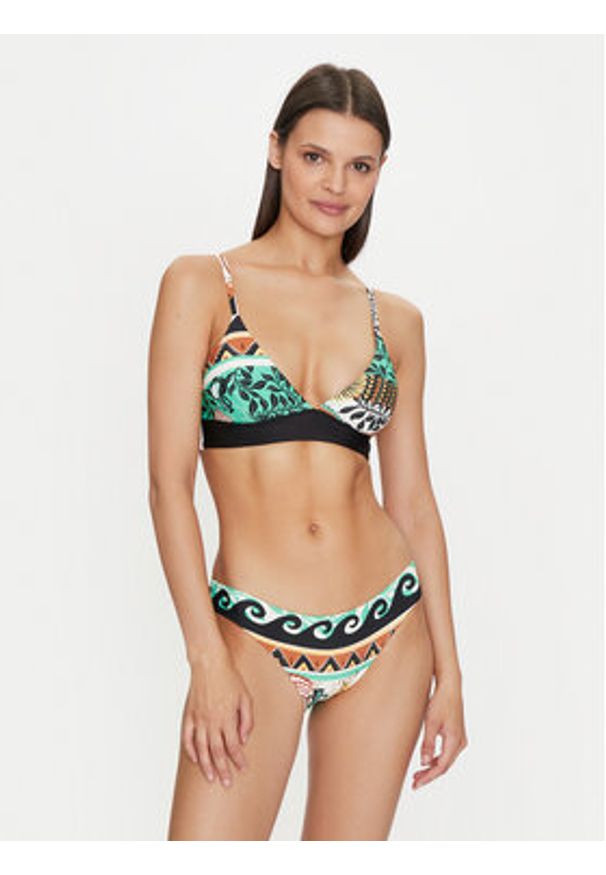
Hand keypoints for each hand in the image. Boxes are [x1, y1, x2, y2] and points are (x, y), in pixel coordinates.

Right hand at [181, 645, 254, 787]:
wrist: (209, 663)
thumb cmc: (230, 678)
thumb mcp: (246, 697)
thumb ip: (246, 720)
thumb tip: (243, 739)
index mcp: (227, 718)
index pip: (233, 746)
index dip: (238, 759)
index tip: (243, 769)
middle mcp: (212, 722)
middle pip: (217, 752)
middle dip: (223, 769)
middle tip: (227, 783)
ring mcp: (199, 720)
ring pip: (201, 749)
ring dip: (206, 765)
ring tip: (211, 778)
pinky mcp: (189, 715)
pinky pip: (187, 738)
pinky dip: (190, 750)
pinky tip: (195, 760)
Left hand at [412, 677, 467, 789]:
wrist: (450, 687)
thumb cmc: (440, 702)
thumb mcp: (431, 722)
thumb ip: (428, 743)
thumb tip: (424, 763)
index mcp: (455, 741)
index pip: (441, 766)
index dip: (428, 777)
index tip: (416, 784)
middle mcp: (460, 742)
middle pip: (444, 765)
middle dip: (429, 775)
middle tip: (414, 783)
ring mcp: (459, 739)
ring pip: (446, 760)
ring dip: (432, 768)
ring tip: (417, 775)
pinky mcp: (456, 735)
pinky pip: (447, 753)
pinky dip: (436, 759)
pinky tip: (426, 761)